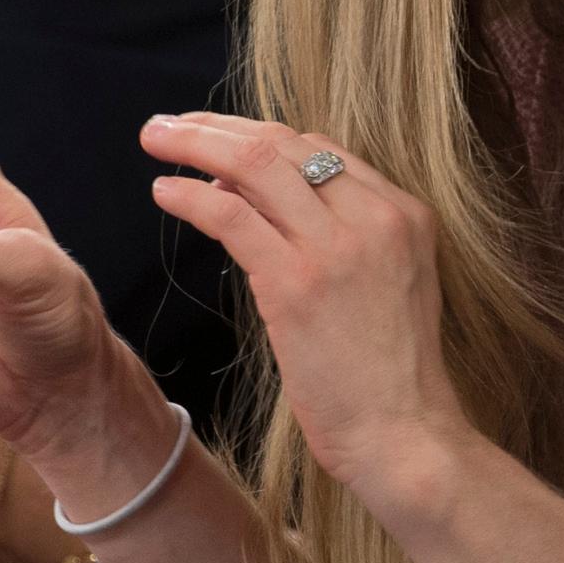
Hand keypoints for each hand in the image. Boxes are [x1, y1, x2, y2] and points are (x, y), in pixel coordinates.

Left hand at [139, 114, 469, 502]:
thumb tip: (266, 209)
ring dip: (195, 144)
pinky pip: (231, 216)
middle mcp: (378, 216)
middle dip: (219, 126)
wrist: (407, 436)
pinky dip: (190, 197)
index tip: (219, 141)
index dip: (261, 137)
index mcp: (406, 213)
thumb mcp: (390, 288)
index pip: (323, 149)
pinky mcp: (297, 282)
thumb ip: (347, 242)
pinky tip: (165, 192)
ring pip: (255, 164)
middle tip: (170, 126)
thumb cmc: (391, 378)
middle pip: (285, 143)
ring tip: (156, 140)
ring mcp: (338, 246)